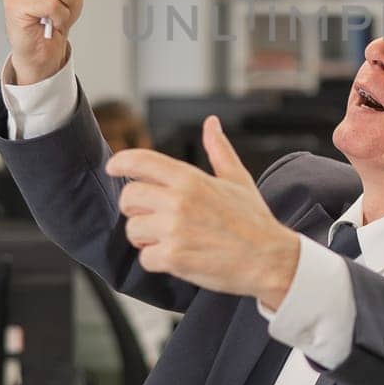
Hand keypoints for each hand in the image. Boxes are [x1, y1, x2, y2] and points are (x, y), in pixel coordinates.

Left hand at [107, 117, 299, 306]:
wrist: (269, 260)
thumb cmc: (254, 221)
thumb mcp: (238, 179)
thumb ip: (219, 150)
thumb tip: (211, 123)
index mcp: (191, 179)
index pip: (142, 161)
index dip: (121, 162)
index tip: (113, 167)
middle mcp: (179, 201)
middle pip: (130, 197)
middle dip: (136, 209)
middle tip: (153, 217)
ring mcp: (175, 230)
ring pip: (133, 230)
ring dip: (146, 238)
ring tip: (171, 239)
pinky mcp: (174, 258)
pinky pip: (145, 258)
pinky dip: (157, 261)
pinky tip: (178, 257)